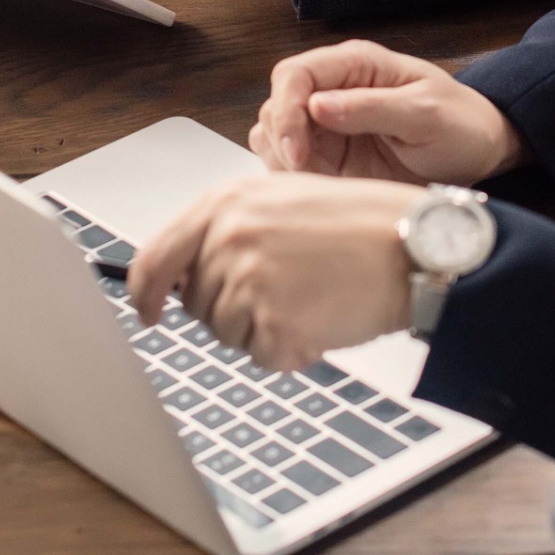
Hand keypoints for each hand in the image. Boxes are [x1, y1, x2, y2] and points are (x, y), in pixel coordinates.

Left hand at [129, 169, 420, 368]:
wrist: (411, 246)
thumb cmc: (358, 222)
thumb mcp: (282, 199)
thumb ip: (225, 227)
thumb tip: (179, 273)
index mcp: (226, 202)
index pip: (154, 258)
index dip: (143, 293)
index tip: (147, 312)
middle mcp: (229, 238)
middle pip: (195, 303)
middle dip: (230, 307)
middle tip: (285, 287)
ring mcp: (248, 282)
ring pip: (226, 333)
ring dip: (262, 327)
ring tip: (309, 295)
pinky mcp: (272, 323)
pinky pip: (261, 356)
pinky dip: (289, 348)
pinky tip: (321, 316)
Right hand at [249, 39, 523, 184]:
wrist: (480, 155)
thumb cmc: (461, 124)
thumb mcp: (426, 114)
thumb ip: (372, 107)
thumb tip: (317, 106)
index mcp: (356, 65)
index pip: (294, 73)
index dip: (286, 109)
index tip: (297, 151)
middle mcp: (334, 90)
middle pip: (276, 104)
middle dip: (282, 140)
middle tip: (307, 173)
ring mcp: (328, 126)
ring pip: (273, 135)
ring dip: (283, 161)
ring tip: (317, 183)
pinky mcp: (329, 157)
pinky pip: (288, 164)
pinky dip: (292, 180)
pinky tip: (320, 191)